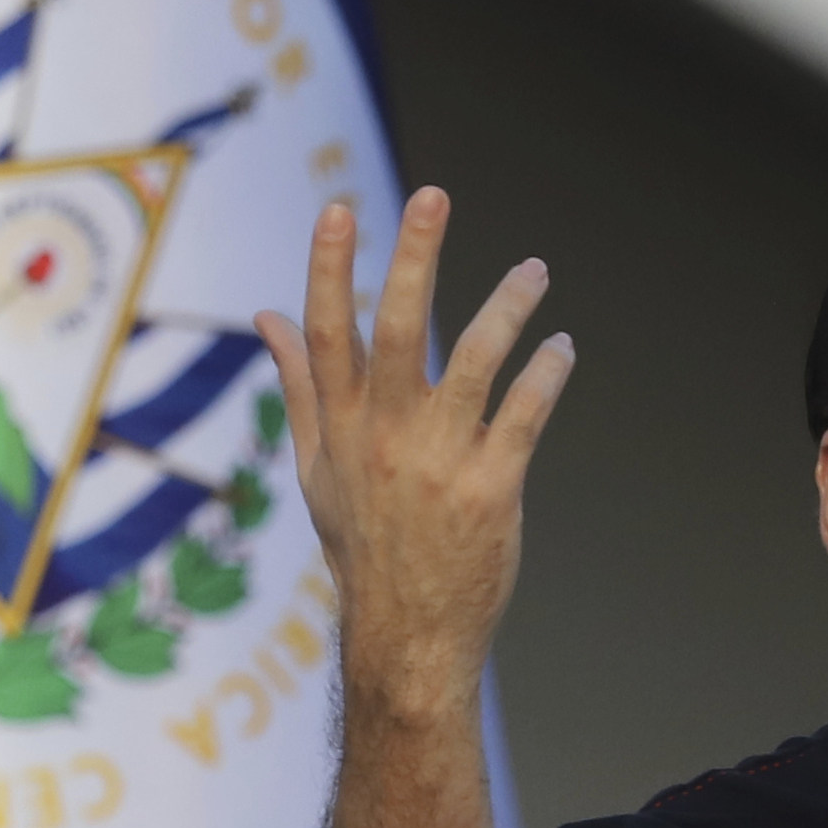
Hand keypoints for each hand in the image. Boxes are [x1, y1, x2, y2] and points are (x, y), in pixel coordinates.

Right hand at [252, 187, 573, 719]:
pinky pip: (525, 413)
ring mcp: (439, 461)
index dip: (329, 269)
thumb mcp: (318, 466)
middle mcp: (385, 436)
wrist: (407, 633)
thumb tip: (266, 314)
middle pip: (396, 330)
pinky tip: (562, 346)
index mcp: (339, 427)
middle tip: (433, 194)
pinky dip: (546, 372)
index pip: (326, 333)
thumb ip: (299, 385)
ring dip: (509, 307)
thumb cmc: (364, 544)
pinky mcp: (491, 488)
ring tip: (535, 270)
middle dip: (413, 258)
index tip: (338, 209)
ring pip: (476, 361)